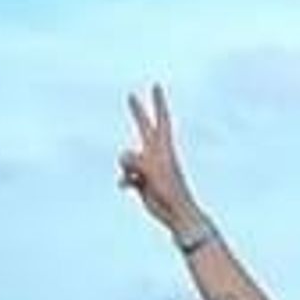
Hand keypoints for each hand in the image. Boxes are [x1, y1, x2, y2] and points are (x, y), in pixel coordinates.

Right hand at [120, 85, 200, 236]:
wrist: (175, 212)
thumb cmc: (169, 189)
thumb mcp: (150, 170)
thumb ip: (135, 159)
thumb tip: (123, 157)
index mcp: (163, 146)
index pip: (161, 118)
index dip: (158, 102)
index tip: (156, 86)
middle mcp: (155, 153)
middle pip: (144, 127)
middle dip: (138, 113)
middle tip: (132, 97)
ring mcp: (148, 167)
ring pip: (127, 157)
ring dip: (126, 166)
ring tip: (136, 177)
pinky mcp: (142, 182)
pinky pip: (125, 175)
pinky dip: (124, 179)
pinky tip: (126, 186)